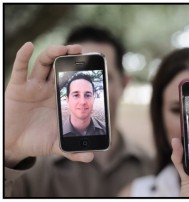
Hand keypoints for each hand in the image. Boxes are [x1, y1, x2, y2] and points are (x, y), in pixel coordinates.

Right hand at [5, 42, 93, 167]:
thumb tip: (90, 157)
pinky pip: (19, 69)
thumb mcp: (57, 144)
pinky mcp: (17, 88)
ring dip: (53, 53)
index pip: (70, 79)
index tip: (91, 62)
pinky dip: (23, 56)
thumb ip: (72, 149)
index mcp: (59, 98)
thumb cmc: (37, 140)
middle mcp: (48, 89)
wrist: (15, 145)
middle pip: (59, 66)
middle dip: (68, 56)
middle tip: (79, 50)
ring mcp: (33, 87)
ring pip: (43, 63)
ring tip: (64, 48)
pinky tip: (29, 46)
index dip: (79, 69)